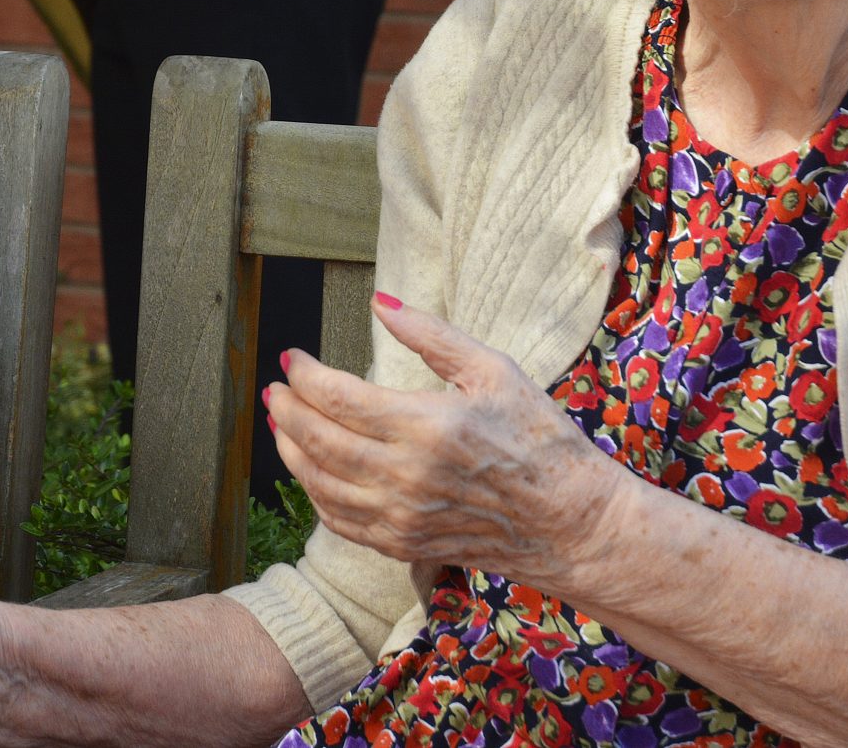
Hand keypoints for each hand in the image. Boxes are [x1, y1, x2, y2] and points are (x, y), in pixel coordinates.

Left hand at [264, 295, 627, 594]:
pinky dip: (316, 493)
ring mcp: (404, 517)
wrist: (573, 522)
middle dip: (286, 411)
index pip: (338, 398)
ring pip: (321, 485)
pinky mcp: (406, 545)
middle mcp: (408, 477)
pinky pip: (342, 521)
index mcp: (428, 426)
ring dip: (291, 452)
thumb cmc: (539, 438)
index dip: (304, 375)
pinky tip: (312, 471)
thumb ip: (431, 335)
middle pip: (319, 441)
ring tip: (281, 425)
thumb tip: (380, 302)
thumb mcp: (494, 370)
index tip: (291, 358)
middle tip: (274, 389)